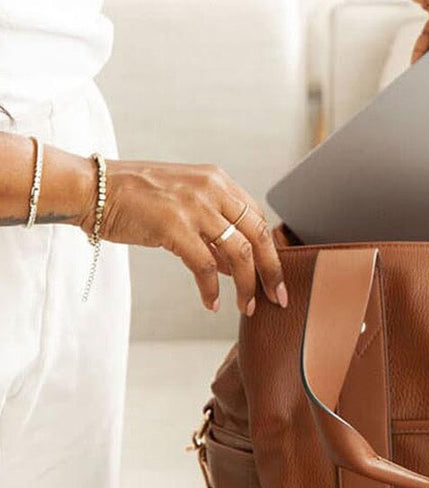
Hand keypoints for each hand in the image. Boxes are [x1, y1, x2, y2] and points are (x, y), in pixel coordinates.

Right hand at [84, 160, 286, 314]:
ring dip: (246, 285)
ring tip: (245, 307)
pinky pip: (206, 267)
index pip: (257, 218)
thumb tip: (235, 266)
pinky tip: (212, 303)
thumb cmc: (133, 198)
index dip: (270, 249)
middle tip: (277, 297)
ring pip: (239, 253)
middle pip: (258, 235)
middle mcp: (212, 189)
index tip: (274, 275)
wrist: (92, 189)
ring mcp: (194, 207)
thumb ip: (211, 230)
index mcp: (217, 180)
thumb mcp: (182, 204)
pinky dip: (212, 290)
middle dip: (272, 270)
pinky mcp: (174, 227)